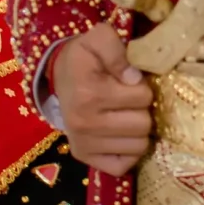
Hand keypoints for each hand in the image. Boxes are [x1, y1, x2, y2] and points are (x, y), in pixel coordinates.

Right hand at [53, 23, 152, 178]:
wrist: (60, 75)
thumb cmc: (84, 57)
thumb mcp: (98, 38)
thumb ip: (116, 49)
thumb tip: (133, 78)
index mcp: (89, 93)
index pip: (143, 97)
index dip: (143, 87)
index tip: (130, 82)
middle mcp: (84, 124)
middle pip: (143, 125)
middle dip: (142, 110)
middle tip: (129, 100)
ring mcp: (83, 144)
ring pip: (138, 147)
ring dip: (138, 131)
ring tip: (125, 115)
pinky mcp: (84, 157)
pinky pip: (123, 166)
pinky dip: (128, 151)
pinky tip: (121, 135)